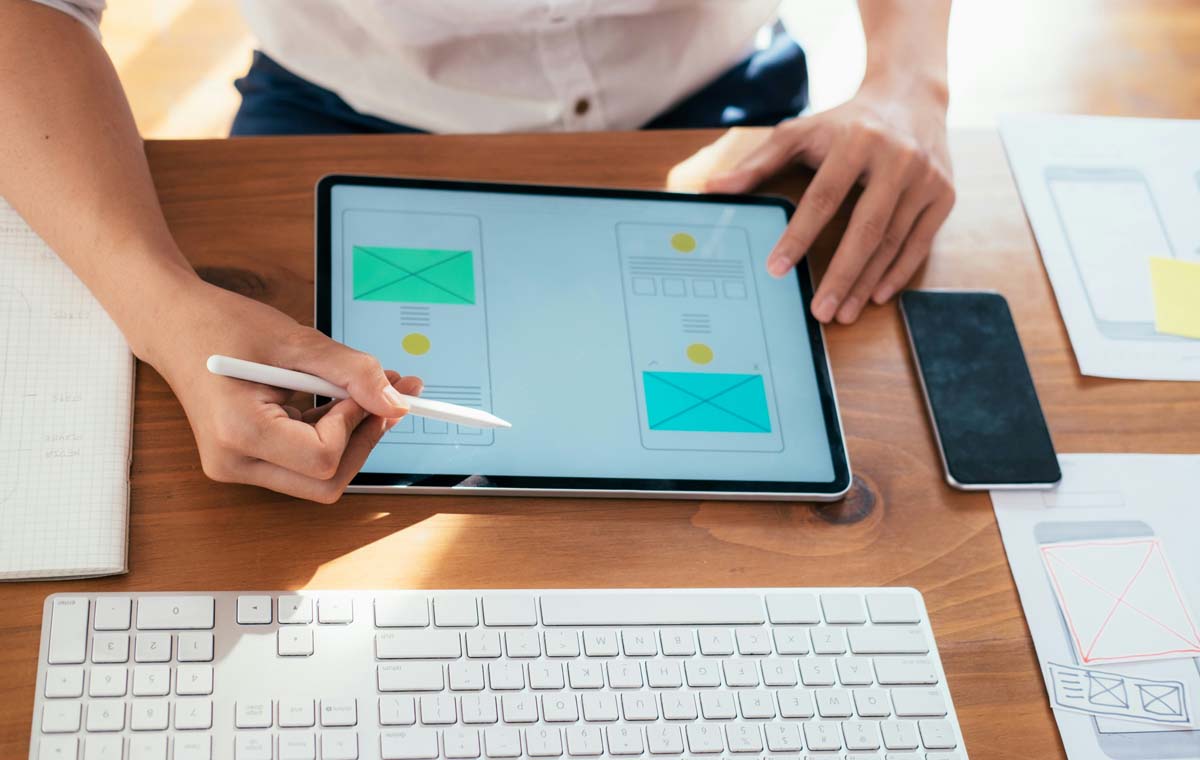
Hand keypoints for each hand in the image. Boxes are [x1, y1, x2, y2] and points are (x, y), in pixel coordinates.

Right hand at [148, 280, 420, 502]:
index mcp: (238, 432)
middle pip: (325, 481)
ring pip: (318, 477)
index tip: (365, 388)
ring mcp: (238, 466)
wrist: (174, 326)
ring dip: (353, 436)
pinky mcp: (247, 460)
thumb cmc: (223, 326)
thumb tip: (396, 403)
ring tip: (371, 390)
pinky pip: (303, 462)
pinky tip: (341, 399)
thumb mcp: (296, 340)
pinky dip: (331, 433)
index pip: (322, 457)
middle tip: (391, 397)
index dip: (355, 424)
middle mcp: (234, 462)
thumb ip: (352, 372)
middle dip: (364, 439)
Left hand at [706, 83, 954, 323]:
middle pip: (866, 228)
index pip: (823, 197)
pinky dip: (898, 272)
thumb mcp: (801, 132)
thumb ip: (758, 162)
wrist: (910, 96)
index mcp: (855, 140)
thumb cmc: (846, 122)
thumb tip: (713, 189)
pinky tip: (876, 295)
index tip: (777, 269)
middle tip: (819, 312)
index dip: (799, 236)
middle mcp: (896, 158)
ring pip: (893, 241)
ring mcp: (926, 177)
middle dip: (841, 275)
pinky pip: (920, 242)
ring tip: (844, 312)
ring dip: (866, 282)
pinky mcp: (945, 193)